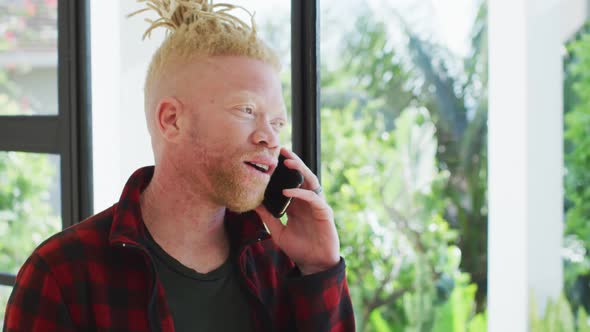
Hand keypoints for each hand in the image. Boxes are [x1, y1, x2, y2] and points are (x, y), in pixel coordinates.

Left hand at [254, 147, 339, 275]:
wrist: (313, 265)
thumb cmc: (298, 249)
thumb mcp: (278, 232)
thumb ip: (268, 217)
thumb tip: (253, 204)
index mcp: (297, 204)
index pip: (291, 181)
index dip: (284, 170)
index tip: (272, 158)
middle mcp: (308, 202)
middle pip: (302, 176)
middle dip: (293, 162)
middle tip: (282, 150)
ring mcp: (317, 206)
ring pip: (310, 182)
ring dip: (300, 170)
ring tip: (287, 163)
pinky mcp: (324, 213)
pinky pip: (313, 198)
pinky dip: (300, 193)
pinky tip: (287, 191)